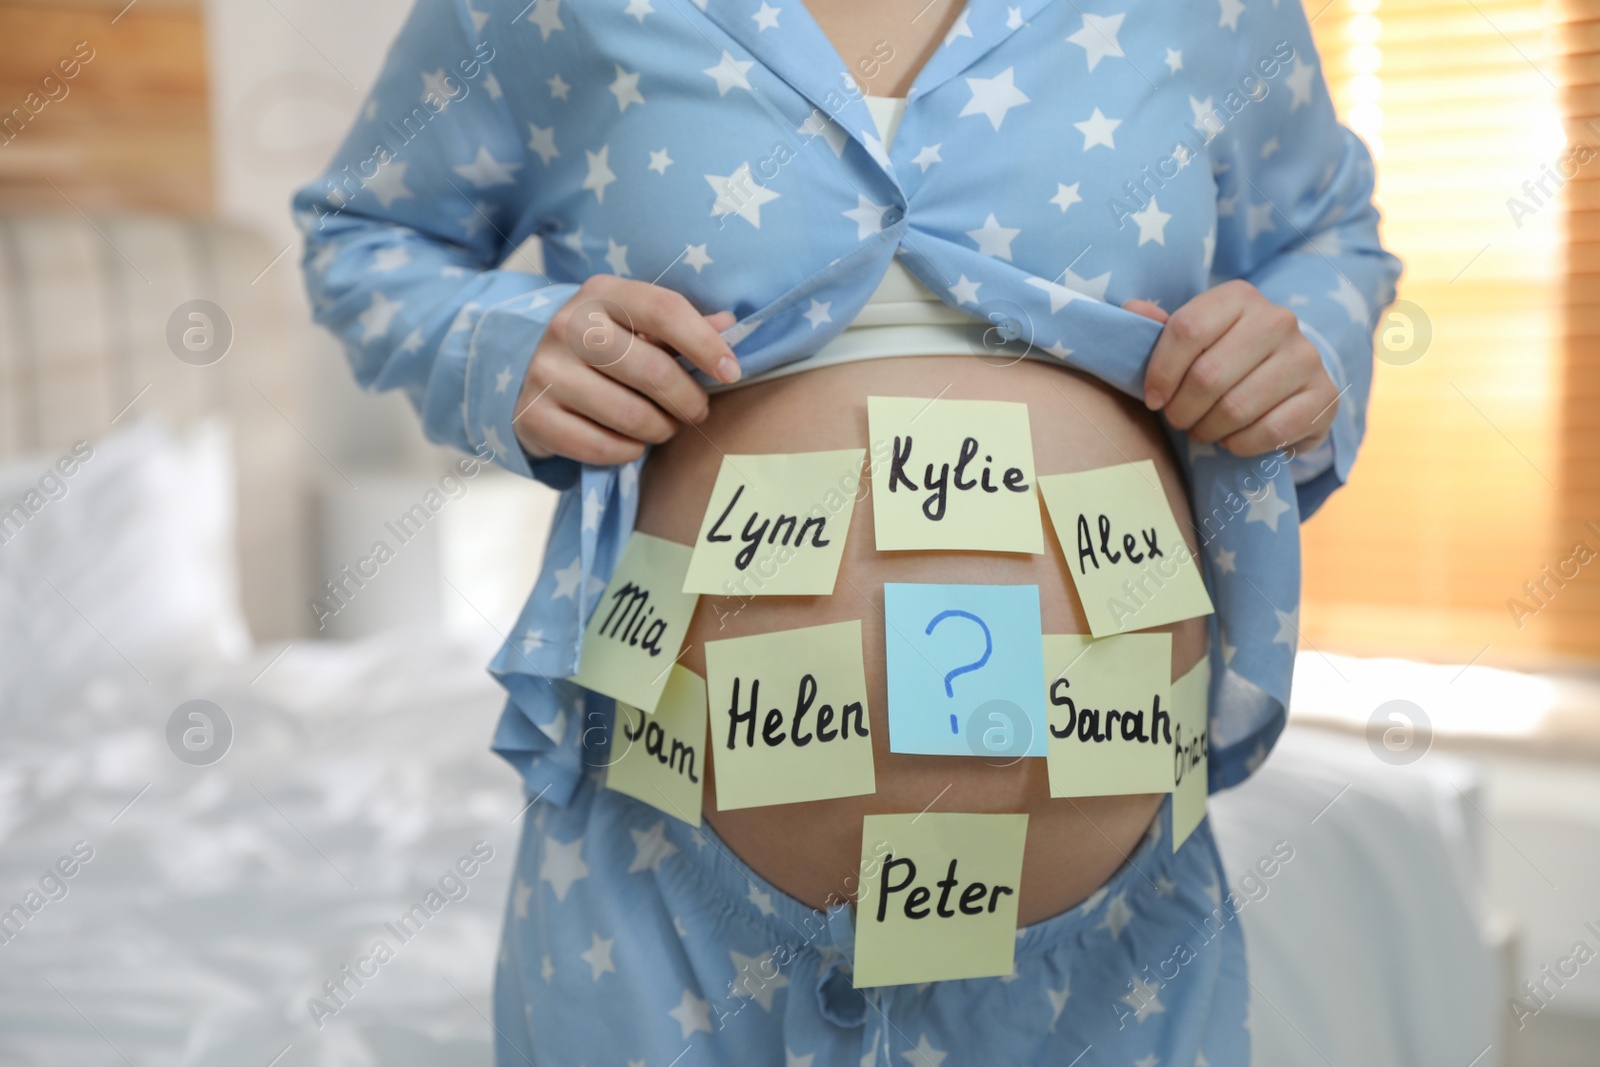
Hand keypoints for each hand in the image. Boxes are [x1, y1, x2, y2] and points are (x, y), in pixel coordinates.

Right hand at [513, 275, 739, 465]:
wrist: (526, 371)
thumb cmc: (600, 347)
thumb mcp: (634, 324)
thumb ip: (681, 325)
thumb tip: (729, 322)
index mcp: (600, 293)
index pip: (664, 311)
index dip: (705, 344)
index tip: (731, 373)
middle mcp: (567, 326)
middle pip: (653, 371)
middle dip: (688, 400)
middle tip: (697, 411)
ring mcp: (545, 371)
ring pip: (630, 416)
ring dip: (662, 430)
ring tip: (664, 427)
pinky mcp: (532, 415)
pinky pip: (601, 448)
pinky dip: (629, 452)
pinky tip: (632, 443)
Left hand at [1125, 279, 1338, 456]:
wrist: (1285, 382)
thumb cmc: (1223, 359)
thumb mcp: (1191, 339)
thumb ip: (1159, 327)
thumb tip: (1131, 309)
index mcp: (1239, 297)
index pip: (1187, 330)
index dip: (1160, 373)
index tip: (1153, 399)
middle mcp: (1278, 320)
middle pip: (1207, 375)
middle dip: (1182, 410)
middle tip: (1178, 420)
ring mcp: (1306, 357)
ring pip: (1236, 408)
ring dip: (1208, 430)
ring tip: (1203, 430)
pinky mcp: (1323, 396)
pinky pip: (1269, 432)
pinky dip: (1241, 445)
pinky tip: (1233, 440)